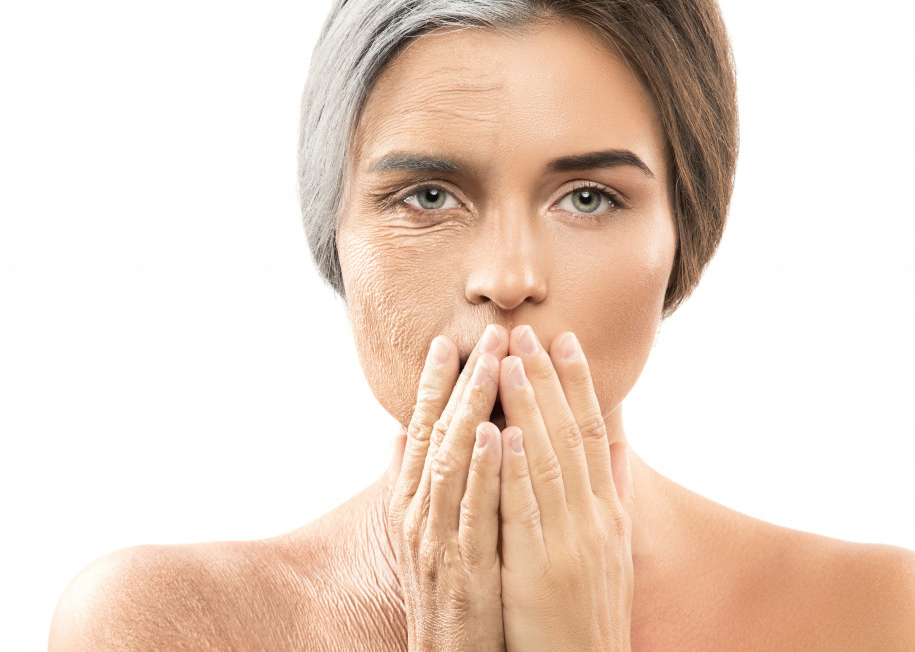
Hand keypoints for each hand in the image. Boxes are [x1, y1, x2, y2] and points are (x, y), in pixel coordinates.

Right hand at [385, 325, 509, 650]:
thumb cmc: (444, 595)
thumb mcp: (421, 533)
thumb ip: (413, 482)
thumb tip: (399, 435)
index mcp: (415, 503)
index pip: (425, 430)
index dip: (436, 383)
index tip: (450, 338)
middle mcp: (419, 514)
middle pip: (440, 434)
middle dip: (464, 380)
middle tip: (486, 332)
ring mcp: (438, 541)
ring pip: (455, 462)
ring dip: (474, 408)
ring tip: (494, 362)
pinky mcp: (464, 570)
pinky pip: (476, 513)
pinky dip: (487, 471)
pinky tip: (502, 434)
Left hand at [497, 325, 635, 650]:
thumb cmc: (590, 610)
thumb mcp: (610, 545)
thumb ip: (609, 492)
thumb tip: (612, 442)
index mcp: (606, 510)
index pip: (592, 433)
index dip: (578, 384)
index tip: (565, 339)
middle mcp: (593, 518)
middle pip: (570, 435)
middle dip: (549, 379)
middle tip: (530, 329)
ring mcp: (570, 542)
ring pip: (547, 461)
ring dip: (529, 408)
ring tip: (511, 360)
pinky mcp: (540, 571)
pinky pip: (525, 512)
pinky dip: (514, 470)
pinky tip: (503, 433)